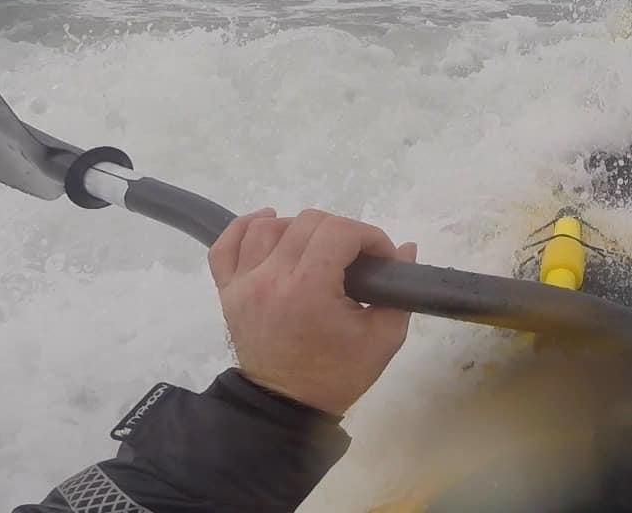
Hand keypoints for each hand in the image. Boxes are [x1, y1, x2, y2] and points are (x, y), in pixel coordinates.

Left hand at [207, 208, 417, 415]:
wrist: (286, 408)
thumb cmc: (336, 375)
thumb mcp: (382, 339)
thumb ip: (398, 294)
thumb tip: (405, 249)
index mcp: (309, 288)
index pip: (340, 231)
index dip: (370, 237)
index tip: (381, 259)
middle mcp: (271, 277)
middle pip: (308, 222)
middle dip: (342, 232)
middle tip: (356, 259)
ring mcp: (243, 283)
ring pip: (269, 227)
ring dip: (299, 228)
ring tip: (317, 249)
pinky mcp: (227, 291)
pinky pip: (225, 245)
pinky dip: (245, 227)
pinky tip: (269, 224)